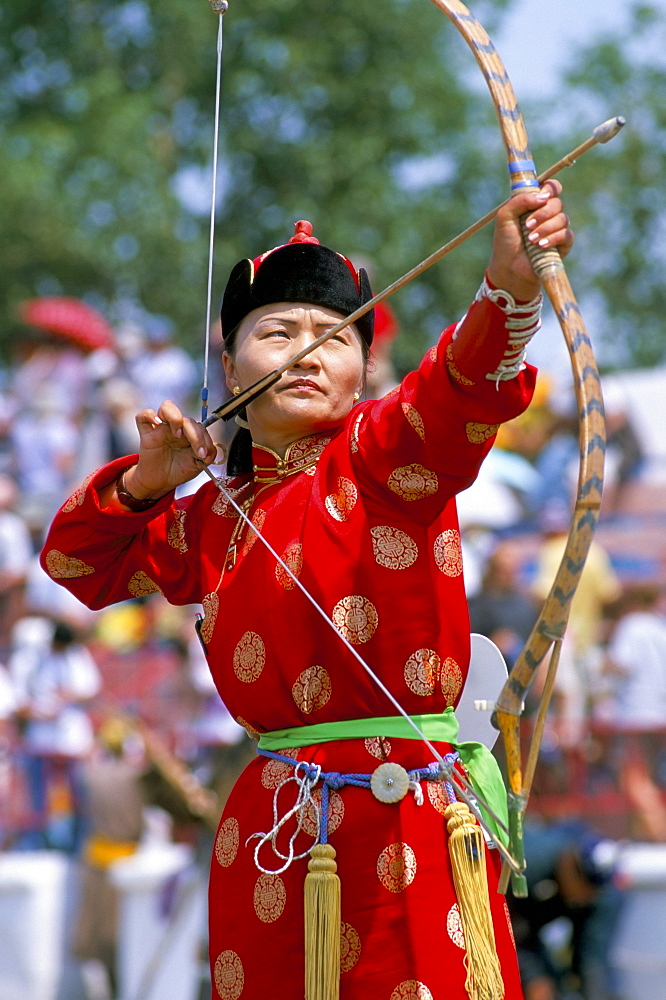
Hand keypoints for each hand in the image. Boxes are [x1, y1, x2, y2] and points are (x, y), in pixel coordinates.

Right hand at [126, 400, 218, 498]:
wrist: (160, 482)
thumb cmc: (178, 471)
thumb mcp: (197, 465)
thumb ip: (207, 455)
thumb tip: (210, 451)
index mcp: (190, 434)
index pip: (200, 427)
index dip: (205, 439)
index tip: (205, 455)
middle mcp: (177, 428)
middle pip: (187, 419)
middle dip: (196, 435)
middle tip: (198, 452)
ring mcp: (161, 429)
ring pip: (167, 407)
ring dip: (175, 417)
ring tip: (178, 434)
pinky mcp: (147, 434)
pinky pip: (143, 416)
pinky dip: (149, 415)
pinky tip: (157, 423)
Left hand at [487, 180, 573, 301]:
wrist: (509, 268)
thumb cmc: (506, 242)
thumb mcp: (505, 216)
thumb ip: (520, 200)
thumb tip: (543, 197)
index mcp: (535, 204)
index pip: (551, 188)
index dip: (550, 188)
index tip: (541, 196)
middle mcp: (548, 215)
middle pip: (557, 202)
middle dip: (542, 213)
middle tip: (527, 225)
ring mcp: (557, 229)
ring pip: (562, 219)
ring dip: (545, 228)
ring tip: (530, 240)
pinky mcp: (563, 244)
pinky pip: (566, 235)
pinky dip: (553, 238)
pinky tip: (541, 246)